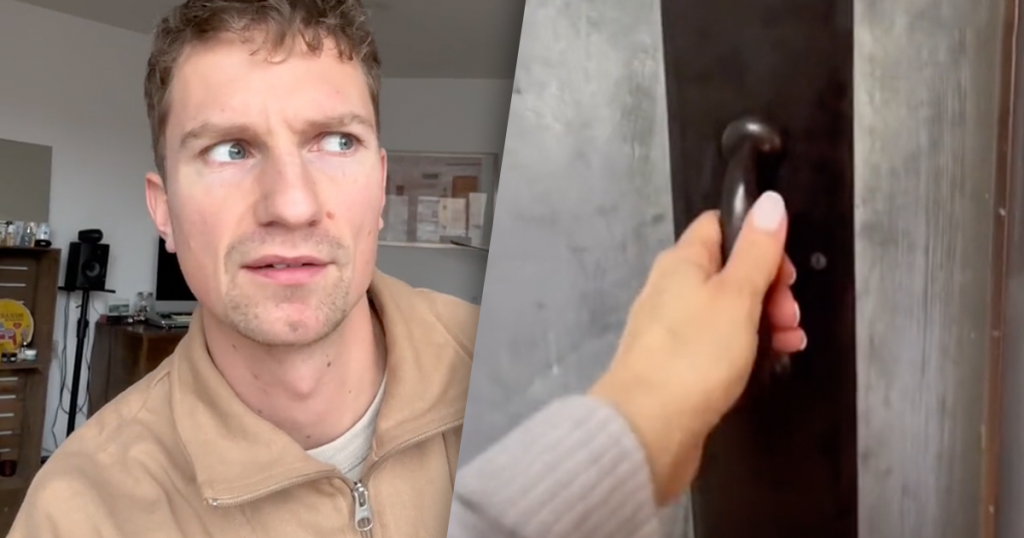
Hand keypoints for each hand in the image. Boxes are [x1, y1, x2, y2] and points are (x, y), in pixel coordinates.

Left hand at [589, 190, 803, 505]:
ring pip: (728, 311)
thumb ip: (756, 250)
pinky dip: (748, 347)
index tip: (785, 267)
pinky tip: (773, 360)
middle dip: (770, 287)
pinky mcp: (679, 366)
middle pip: (729, 271)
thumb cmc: (694, 355)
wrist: (648, 429)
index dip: (757, 239)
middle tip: (791, 313)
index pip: (719, 228)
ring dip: (765, 320)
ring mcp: (673, 330)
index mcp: (680, 262)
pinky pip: (720, 344)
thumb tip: (768, 200)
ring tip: (791, 340)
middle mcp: (671, 290)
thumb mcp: (735, 295)